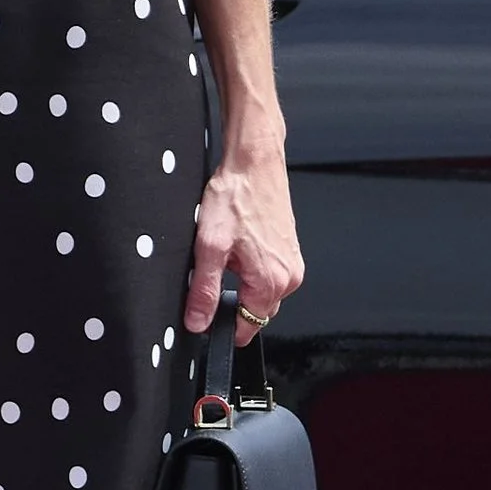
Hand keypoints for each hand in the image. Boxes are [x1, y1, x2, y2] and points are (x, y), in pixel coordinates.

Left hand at [185, 141, 301, 337]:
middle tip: (212, 274)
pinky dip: (251, 267)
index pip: (249, 326)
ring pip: (262, 291)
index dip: (224, 326)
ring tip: (226, 252)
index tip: (207, 317)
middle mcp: (289, 276)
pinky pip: (268, 273)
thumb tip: (198, 321)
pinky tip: (238, 244)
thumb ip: (204, 290)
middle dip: (233, 301)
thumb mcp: (209, 248)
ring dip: (242, 282)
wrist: (254, 163)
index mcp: (272, 282)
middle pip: (256, 311)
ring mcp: (292, 262)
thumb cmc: (236, 197)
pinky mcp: (289, 250)